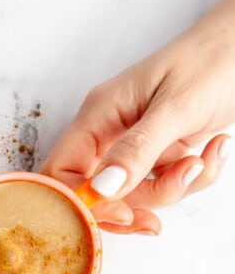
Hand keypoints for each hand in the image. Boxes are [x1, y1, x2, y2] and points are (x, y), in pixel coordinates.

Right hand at [42, 0, 234, 233]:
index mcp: (99, 115)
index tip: (118, 213)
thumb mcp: (175, 107)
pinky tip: (212, 150)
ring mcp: (136, 146)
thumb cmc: (213, 59)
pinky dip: (193, 179)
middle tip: (160, 210)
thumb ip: (137, 149)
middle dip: (135, 206)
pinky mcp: (161, 155)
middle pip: (98, 195)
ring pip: (137, 196)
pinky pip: (166, 187)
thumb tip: (101, 189)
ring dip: (174, 189)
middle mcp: (110, 133)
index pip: (61, 172)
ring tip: (202, 160)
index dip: (80, 202)